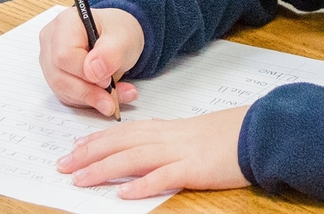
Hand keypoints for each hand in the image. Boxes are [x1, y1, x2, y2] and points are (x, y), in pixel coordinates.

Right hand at [39, 7, 142, 116]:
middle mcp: (52, 41)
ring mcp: (50, 60)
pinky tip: (106, 97)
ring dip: (91, 99)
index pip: (64, 56)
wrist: (118, 38)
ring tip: (115, 98)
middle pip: (59, 76)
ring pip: (62, 90)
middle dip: (89, 92)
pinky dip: (88, 101)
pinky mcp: (55, 76)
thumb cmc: (118, 32)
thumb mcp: (123, 38)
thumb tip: (93, 71)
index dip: (85, 73)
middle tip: (113, 98)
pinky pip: (67, 96)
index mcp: (65, 23)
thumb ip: (110, 53)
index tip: (107, 80)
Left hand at [57, 106, 251, 198]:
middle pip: (120, 143)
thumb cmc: (229, 135)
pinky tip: (124, 193)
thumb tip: (145, 146)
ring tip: (80, 180)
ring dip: (103, 169)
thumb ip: (168, 139)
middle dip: (88, 154)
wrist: (260, 131)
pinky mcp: (195, 169)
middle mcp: (167, 138)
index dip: (96, 140)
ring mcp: (180, 152)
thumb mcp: (192, 133)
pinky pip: (164, 177)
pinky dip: (143, 184)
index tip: (74, 149)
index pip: (123, 132)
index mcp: (166, 129)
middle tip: (63, 165)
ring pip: (133, 158)